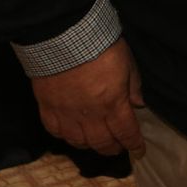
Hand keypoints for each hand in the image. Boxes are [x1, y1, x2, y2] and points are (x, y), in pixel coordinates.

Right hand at [29, 38, 145, 155]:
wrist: (63, 36)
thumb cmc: (100, 46)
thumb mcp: (127, 62)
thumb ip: (133, 86)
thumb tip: (138, 104)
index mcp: (113, 103)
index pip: (126, 132)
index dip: (133, 144)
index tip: (138, 151)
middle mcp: (90, 114)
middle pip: (102, 142)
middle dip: (113, 148)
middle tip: (118, 148)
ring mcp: (66, 113)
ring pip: (78, 141)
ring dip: (90, 145)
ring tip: (96, 142)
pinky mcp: (47, 107)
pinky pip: (55, 131)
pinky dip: (65, 137)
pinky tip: (71, 134)